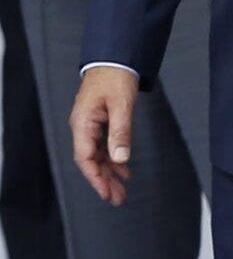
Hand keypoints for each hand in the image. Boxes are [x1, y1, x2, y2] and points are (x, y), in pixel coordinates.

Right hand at [68, 66, 139, 204]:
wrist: (114, 59)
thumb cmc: (115, 78)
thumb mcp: (121, 105)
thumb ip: (121, 132)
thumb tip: (120, 158)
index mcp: (83, 124)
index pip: (85, 158)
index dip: (95, 178)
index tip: (106, 193)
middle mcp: (83, 127)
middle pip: (91, 161)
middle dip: (103, 181)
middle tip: (117, 199)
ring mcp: (90, 125)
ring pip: (98, 156)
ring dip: (109, 173)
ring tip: (121, 190)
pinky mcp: (99, 123)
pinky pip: (104, 146)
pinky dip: (114, 159)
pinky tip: (124, 170)